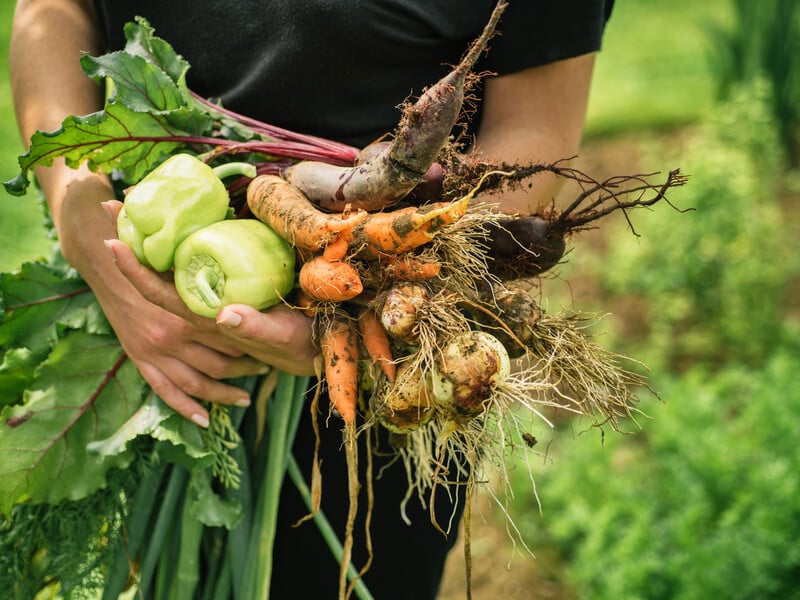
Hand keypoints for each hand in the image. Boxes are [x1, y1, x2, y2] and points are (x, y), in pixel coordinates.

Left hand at [102, 201, 317, 425]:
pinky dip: (176, 243)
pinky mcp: (227, 289)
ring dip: (148, 239)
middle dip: (132, 240)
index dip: (135, 270)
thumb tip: (225, 315)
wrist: (311, 348)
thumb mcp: (279, 336)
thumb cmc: (295, 342)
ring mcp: (212, 297)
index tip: (112, 240)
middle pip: (156, 273)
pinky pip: (192, 265)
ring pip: (170, 267)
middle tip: (112, 206)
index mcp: (205, 318)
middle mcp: (201, 307)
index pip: (161, 293)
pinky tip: (172, 224)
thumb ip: (254, 328)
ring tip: (131, 208)